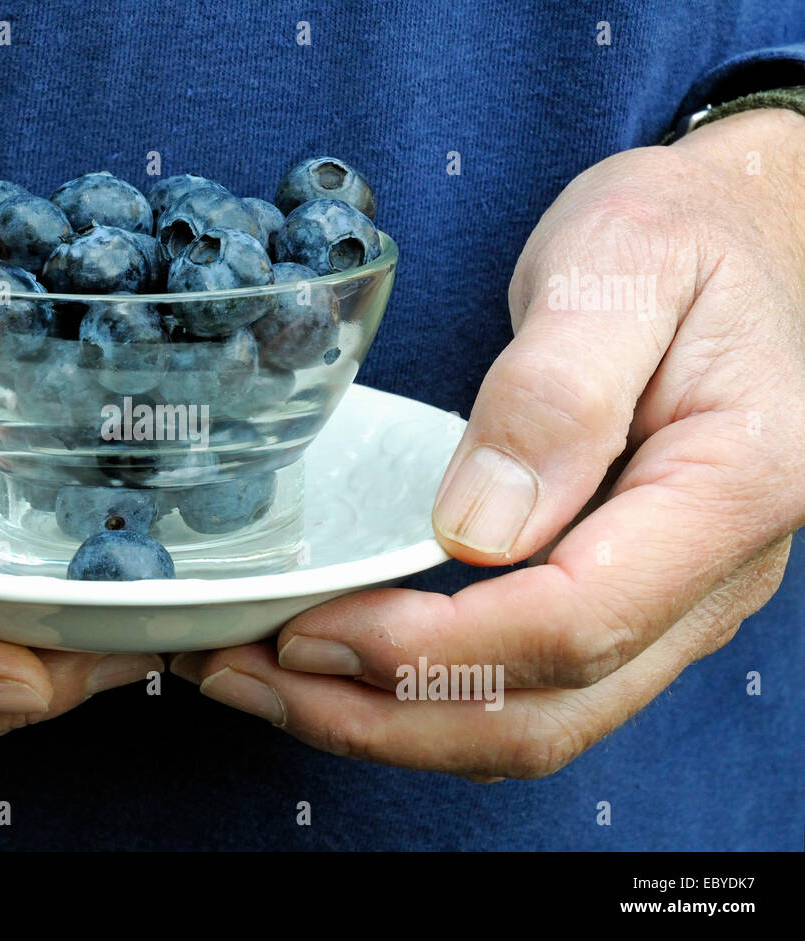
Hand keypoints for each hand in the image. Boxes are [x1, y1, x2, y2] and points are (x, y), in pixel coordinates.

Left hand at [171, 108, 804, 778]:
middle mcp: (712, 580)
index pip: (574, 624)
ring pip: (531, 724)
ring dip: (389, 724)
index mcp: (728, 493)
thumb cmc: (680, 236)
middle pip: (544, 712)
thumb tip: (474, 532)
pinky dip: (420, 696)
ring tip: (265, 682)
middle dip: (381, 716)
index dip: (432, 649)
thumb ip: (556, 393)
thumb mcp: (620, 267)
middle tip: (248, 677)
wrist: (736, 237)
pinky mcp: (622, 600)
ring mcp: (670, 603)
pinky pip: (523, 688)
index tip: (311, 628)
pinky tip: (337, 663)